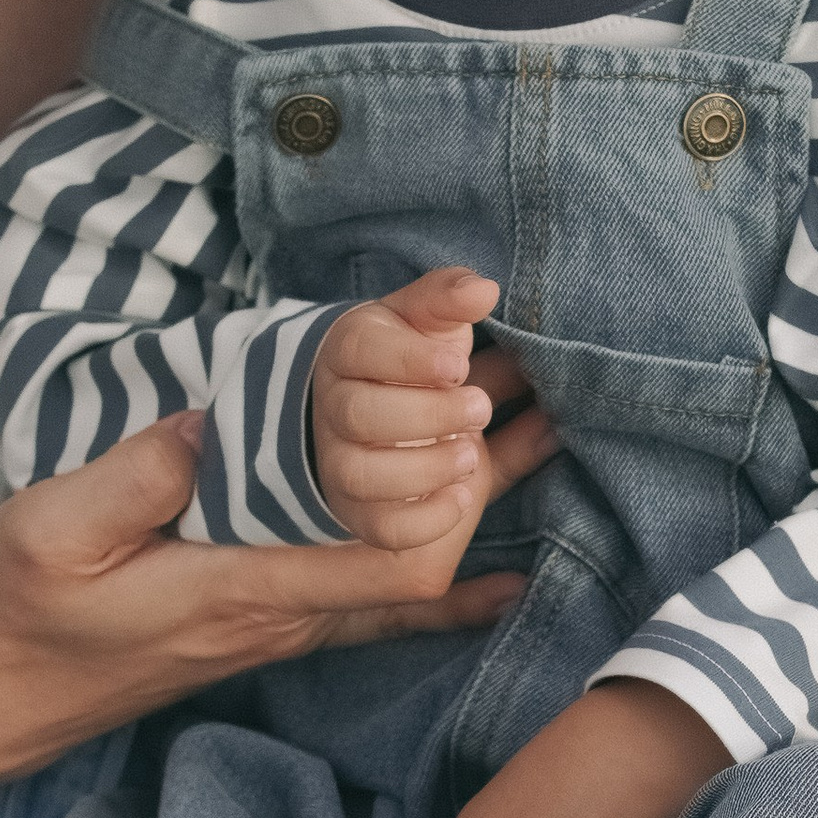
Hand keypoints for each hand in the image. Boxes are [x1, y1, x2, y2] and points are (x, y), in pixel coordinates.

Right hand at [0, 398, 555, 817]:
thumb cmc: (12, 615)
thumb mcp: (47, 534)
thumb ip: (131, 482)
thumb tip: (210, 422)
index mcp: (240, 586)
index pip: (383, 547)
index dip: (447, 477)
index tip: (477, 398)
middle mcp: (279, 616)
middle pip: (421, 554)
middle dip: (485, 472)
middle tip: (541, 392)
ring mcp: (274, 627)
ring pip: (405, 575)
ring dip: (473, 505)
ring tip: (533, 433)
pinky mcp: (259, 626)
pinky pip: (371, 607)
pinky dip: (442, 588)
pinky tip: (497, 578)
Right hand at [311, 266, 508, 551]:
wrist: (378, 411)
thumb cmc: (413, 360)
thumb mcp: (426, 322)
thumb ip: (448, 301)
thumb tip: (482, 289)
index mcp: (350, 350)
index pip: (360, 350)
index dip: (409, 360)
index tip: (457, 365)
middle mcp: (335, 407)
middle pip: (359, 415)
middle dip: (426, 415)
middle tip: (478, 408)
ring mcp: (341, 463)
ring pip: (362, 475)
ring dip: (424, 469)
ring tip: (469, 455)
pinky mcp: (361, 511)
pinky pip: (381, 529)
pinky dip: (426, 520)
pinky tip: (461, 496)